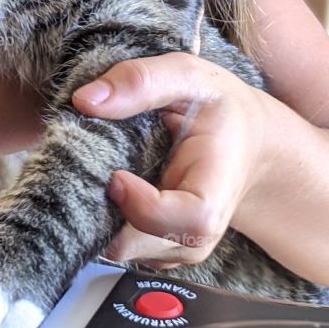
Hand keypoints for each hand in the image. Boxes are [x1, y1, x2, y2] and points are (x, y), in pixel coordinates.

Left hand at [70, 50, 267, 268]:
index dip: (145, 207)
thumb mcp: (188, 76)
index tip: (116, 176)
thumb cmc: (217, 109)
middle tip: (90, 167)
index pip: (191, 221)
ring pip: (123, 250)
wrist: (243, 141)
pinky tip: (108, 185)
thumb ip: (141, 80)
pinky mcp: (156, 248)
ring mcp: (177, 245)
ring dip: (99, 215)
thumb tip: (85, 100)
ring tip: (101, 170)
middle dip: (105, 210)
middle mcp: (200, 230)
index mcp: (217, 188)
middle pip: (143, 244)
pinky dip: (102, 220)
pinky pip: (117, 246)